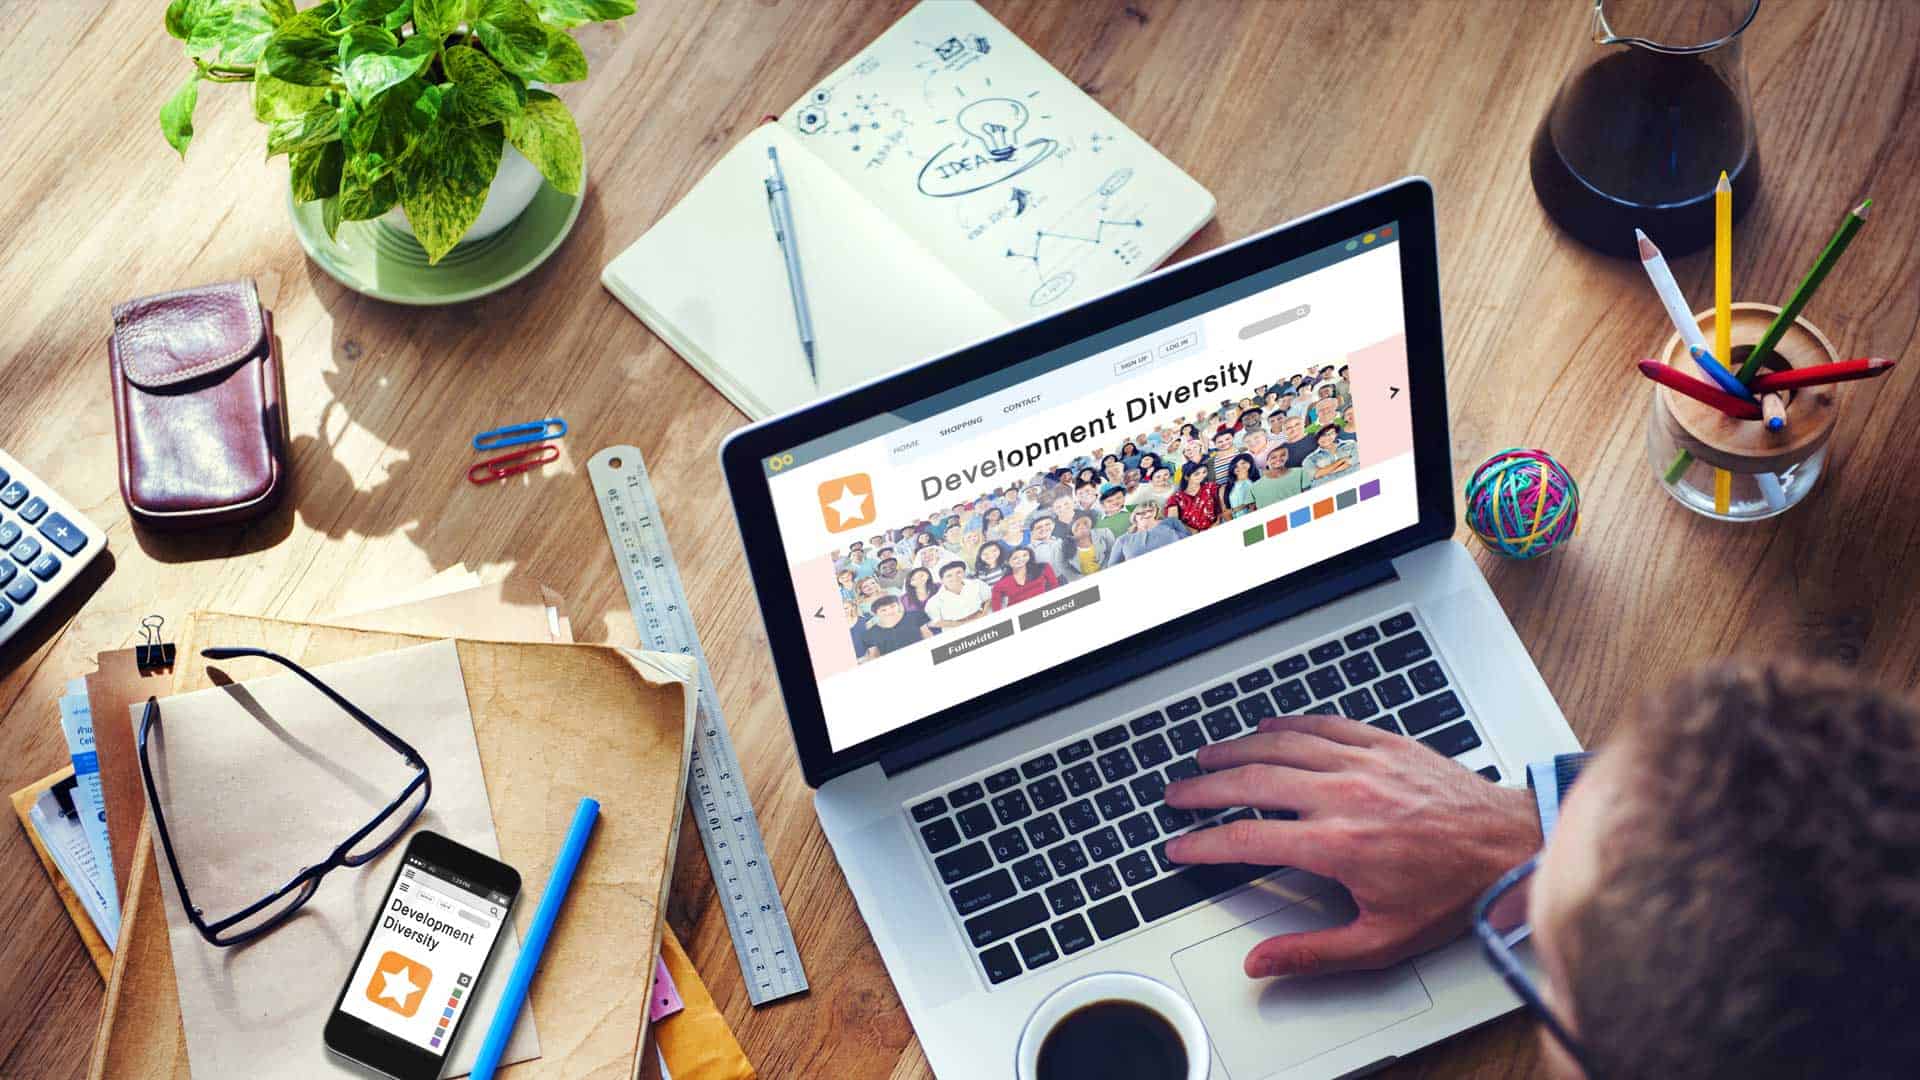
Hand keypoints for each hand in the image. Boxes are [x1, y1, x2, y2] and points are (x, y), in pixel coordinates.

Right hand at [1163, 714, 1540, 978]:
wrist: (1511, 847)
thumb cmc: (1454, 892)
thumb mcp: (1383, 940)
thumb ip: (1314, 953)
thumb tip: (1262, 963)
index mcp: (1337, 845)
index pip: (1247, 838)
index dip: (1203, 844)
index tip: (1181, 847)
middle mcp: (1344, 795)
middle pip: (1252, 781)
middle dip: (1205, 788)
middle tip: (1178, 794)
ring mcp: (1364, 763)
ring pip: (1280, 745)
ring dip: (1236, 749)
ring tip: (1207, 757)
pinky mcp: (1385, 743)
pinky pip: (1323, 725)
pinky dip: (1287, 724)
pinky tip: (1267, 726)